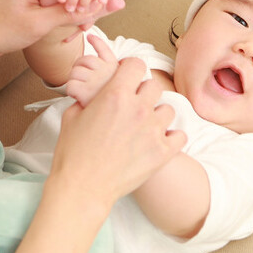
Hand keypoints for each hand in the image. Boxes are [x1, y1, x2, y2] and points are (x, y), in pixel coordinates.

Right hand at [49, 57, 186, 209]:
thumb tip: (94, 94)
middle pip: (154, 86)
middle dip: (143, 94)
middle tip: (133, 108)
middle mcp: (138, 109)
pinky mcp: (163, 152)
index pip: (137, 65)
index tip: (128, 79)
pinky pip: (180, 135)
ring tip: (144, 128)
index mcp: (115, 95)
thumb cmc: (73, 154)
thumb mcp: (72, 116)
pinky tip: (158, 143)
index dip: (131, 70)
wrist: (82, 188)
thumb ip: (89, 98)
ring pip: (168, 110)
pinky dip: (171, 138)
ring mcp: (153, 130)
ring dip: (157, 116)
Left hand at [65, 33, 119, 104]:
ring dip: (75, 80)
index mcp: (116, 69)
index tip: (90, 36)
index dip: (95, 42)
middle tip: (86, 81)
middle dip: (80, 68)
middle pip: (83, 60)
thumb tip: (91, 35)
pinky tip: (78, 94)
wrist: (113, 125)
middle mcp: (107, 72)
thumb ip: (107, 57)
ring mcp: (96, 82)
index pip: (103, 49)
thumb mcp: (120, 79)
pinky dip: (71, 91)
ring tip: (84, 91)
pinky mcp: (85, 94)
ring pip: (75, 72)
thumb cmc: (115, 105)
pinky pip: (70, 85)